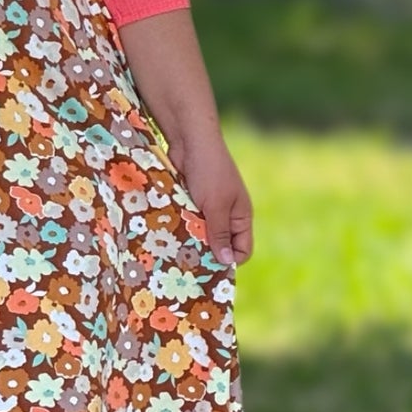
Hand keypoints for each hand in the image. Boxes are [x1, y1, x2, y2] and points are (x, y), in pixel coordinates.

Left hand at [170, 128, 253, 267]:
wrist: (190, 140)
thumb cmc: (209, 171)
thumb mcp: (215, 206)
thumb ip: (219, 233)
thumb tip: (227, 262)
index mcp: (241, 217)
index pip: (242, 250)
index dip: (230, 261)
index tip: (209, 271)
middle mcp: (227, 215)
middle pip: (220, 245)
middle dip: (207, 254)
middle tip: (188, 267)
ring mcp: (208, 208)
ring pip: (201, 235)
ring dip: (191, 242)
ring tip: (176, 254)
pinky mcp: (191, 202)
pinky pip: (188, 223)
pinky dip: (181, 229)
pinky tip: (168, 237)